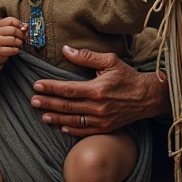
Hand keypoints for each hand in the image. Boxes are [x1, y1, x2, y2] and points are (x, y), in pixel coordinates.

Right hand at [0, 17, 27, 65]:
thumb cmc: (4, 38)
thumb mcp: (7, 30)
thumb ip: (18, 26)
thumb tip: (26, 26)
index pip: (10, 20)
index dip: (19, 24)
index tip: (22, 28)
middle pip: (13, 30)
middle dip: (21, 34)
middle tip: (24, 37)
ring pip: (13, 40)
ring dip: (20, 42)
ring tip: (19, 43)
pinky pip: (11, 50)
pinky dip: (16, 50)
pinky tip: (16, 49)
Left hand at [30, 46, 169, 136]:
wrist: (148, 96)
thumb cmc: (128, 76)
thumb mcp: (110, 61)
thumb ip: (86, 57)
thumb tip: (65, 50)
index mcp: (97, 89)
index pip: (67, 89)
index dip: (51, 87)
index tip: (37, 85)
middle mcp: (98, 107)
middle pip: (67, 106)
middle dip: (48, 103)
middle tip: (33, 101)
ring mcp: (102, 119)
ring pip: (74, 120)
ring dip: (56, 118)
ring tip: (43, 115)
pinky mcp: (107, 128)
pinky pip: (86, 131)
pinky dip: (73, 129)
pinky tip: (62, 127)